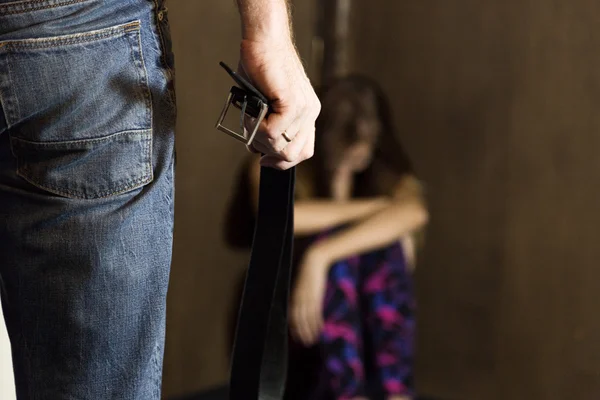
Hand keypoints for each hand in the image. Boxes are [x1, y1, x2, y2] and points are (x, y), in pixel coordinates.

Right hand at [237, 38, 319, 169]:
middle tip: (252, 138)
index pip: (303, 151)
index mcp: (307, 114)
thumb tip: (256, 149)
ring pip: (280, 146)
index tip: (263, 158)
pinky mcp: (293, 104)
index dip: (282, 160)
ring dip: (258, 137)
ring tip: (249, 119)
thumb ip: (267, 127)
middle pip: (292, 155)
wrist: (264, 41)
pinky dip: (256, 128)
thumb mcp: (266, 104)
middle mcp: (310, 113)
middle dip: (267, 152)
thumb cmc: (261, 68)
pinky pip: (273, 133)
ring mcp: (304, 110)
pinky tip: (251, 113)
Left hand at [290, 246, 329, 345]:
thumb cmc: (309, 273)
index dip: (294, 327)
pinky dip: (317, 322)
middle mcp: (298, 298)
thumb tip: (303, 304)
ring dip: (309, 330)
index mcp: (294, 296)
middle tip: (305, 343)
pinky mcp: (315, 295)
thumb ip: (302, 295)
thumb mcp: (303, 285)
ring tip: (312, 340)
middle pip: (298, 320)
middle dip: (301, 332)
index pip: (292, 316)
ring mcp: (307, 297)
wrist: (314, 262)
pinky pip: (315, 312)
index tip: (297, 337)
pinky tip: (320, 329)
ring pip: (307, 318)